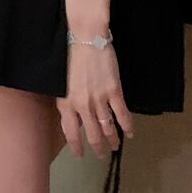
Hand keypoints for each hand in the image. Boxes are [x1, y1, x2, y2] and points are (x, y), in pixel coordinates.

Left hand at [55, 41, 133, 160]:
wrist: (86, 38)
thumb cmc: (70, 55)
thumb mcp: (61, 82)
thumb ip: (67, 102)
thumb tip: (74, 119)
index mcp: (66, 103)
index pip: (71, 133)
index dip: (77, 147)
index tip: (80, 154)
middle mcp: (82, 105)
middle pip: (92, 134)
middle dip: (97, 147)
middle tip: (101, 154)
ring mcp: (99, 99)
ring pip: (107, 127)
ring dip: (112, 139)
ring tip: (114, 145)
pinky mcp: (114, 91)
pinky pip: (122, 114)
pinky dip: (127, 125)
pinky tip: (129, 132)